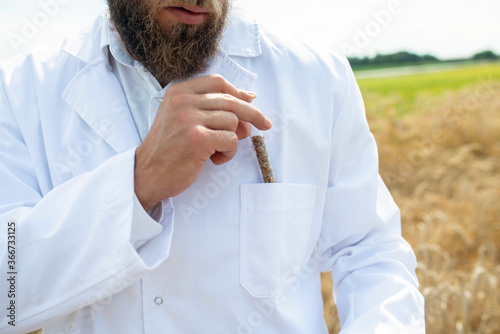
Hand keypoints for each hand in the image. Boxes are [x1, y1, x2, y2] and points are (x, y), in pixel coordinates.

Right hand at [134, 75, 271, 210]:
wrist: (146, 174)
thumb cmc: (168, 149)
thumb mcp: (182, 119)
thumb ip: (209, 108)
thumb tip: (248, 100)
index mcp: (178, 92)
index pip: (217, 82)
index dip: (238, 92)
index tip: (251, 101)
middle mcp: (183, 101)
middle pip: (231, 100)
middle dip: (253, 114)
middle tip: (265, 125)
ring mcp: (189, 119)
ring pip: (233, 121)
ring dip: (232, 140)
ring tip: (216, 151)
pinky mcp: (198, 138)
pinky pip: (231, 140)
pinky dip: (228, 153)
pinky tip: (214, 159)